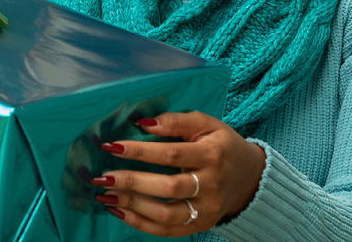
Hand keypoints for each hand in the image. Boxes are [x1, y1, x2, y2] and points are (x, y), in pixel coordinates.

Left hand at [91, 111, 265, 236]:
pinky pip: (167, 231)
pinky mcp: (201, 225)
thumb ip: (177, 120)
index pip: (171, 154)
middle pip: (168, 187)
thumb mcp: (206, 124)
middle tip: (103, 177)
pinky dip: (140, 223)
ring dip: (132, 205)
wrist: (249, 177)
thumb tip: (144, 123)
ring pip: (166, 215)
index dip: (140, 151)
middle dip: (131, 182)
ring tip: (106, 194)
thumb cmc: (221, 145)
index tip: (112, 146)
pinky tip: (120, 210)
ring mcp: (207, 210)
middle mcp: (211, 185)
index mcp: (213, 154)